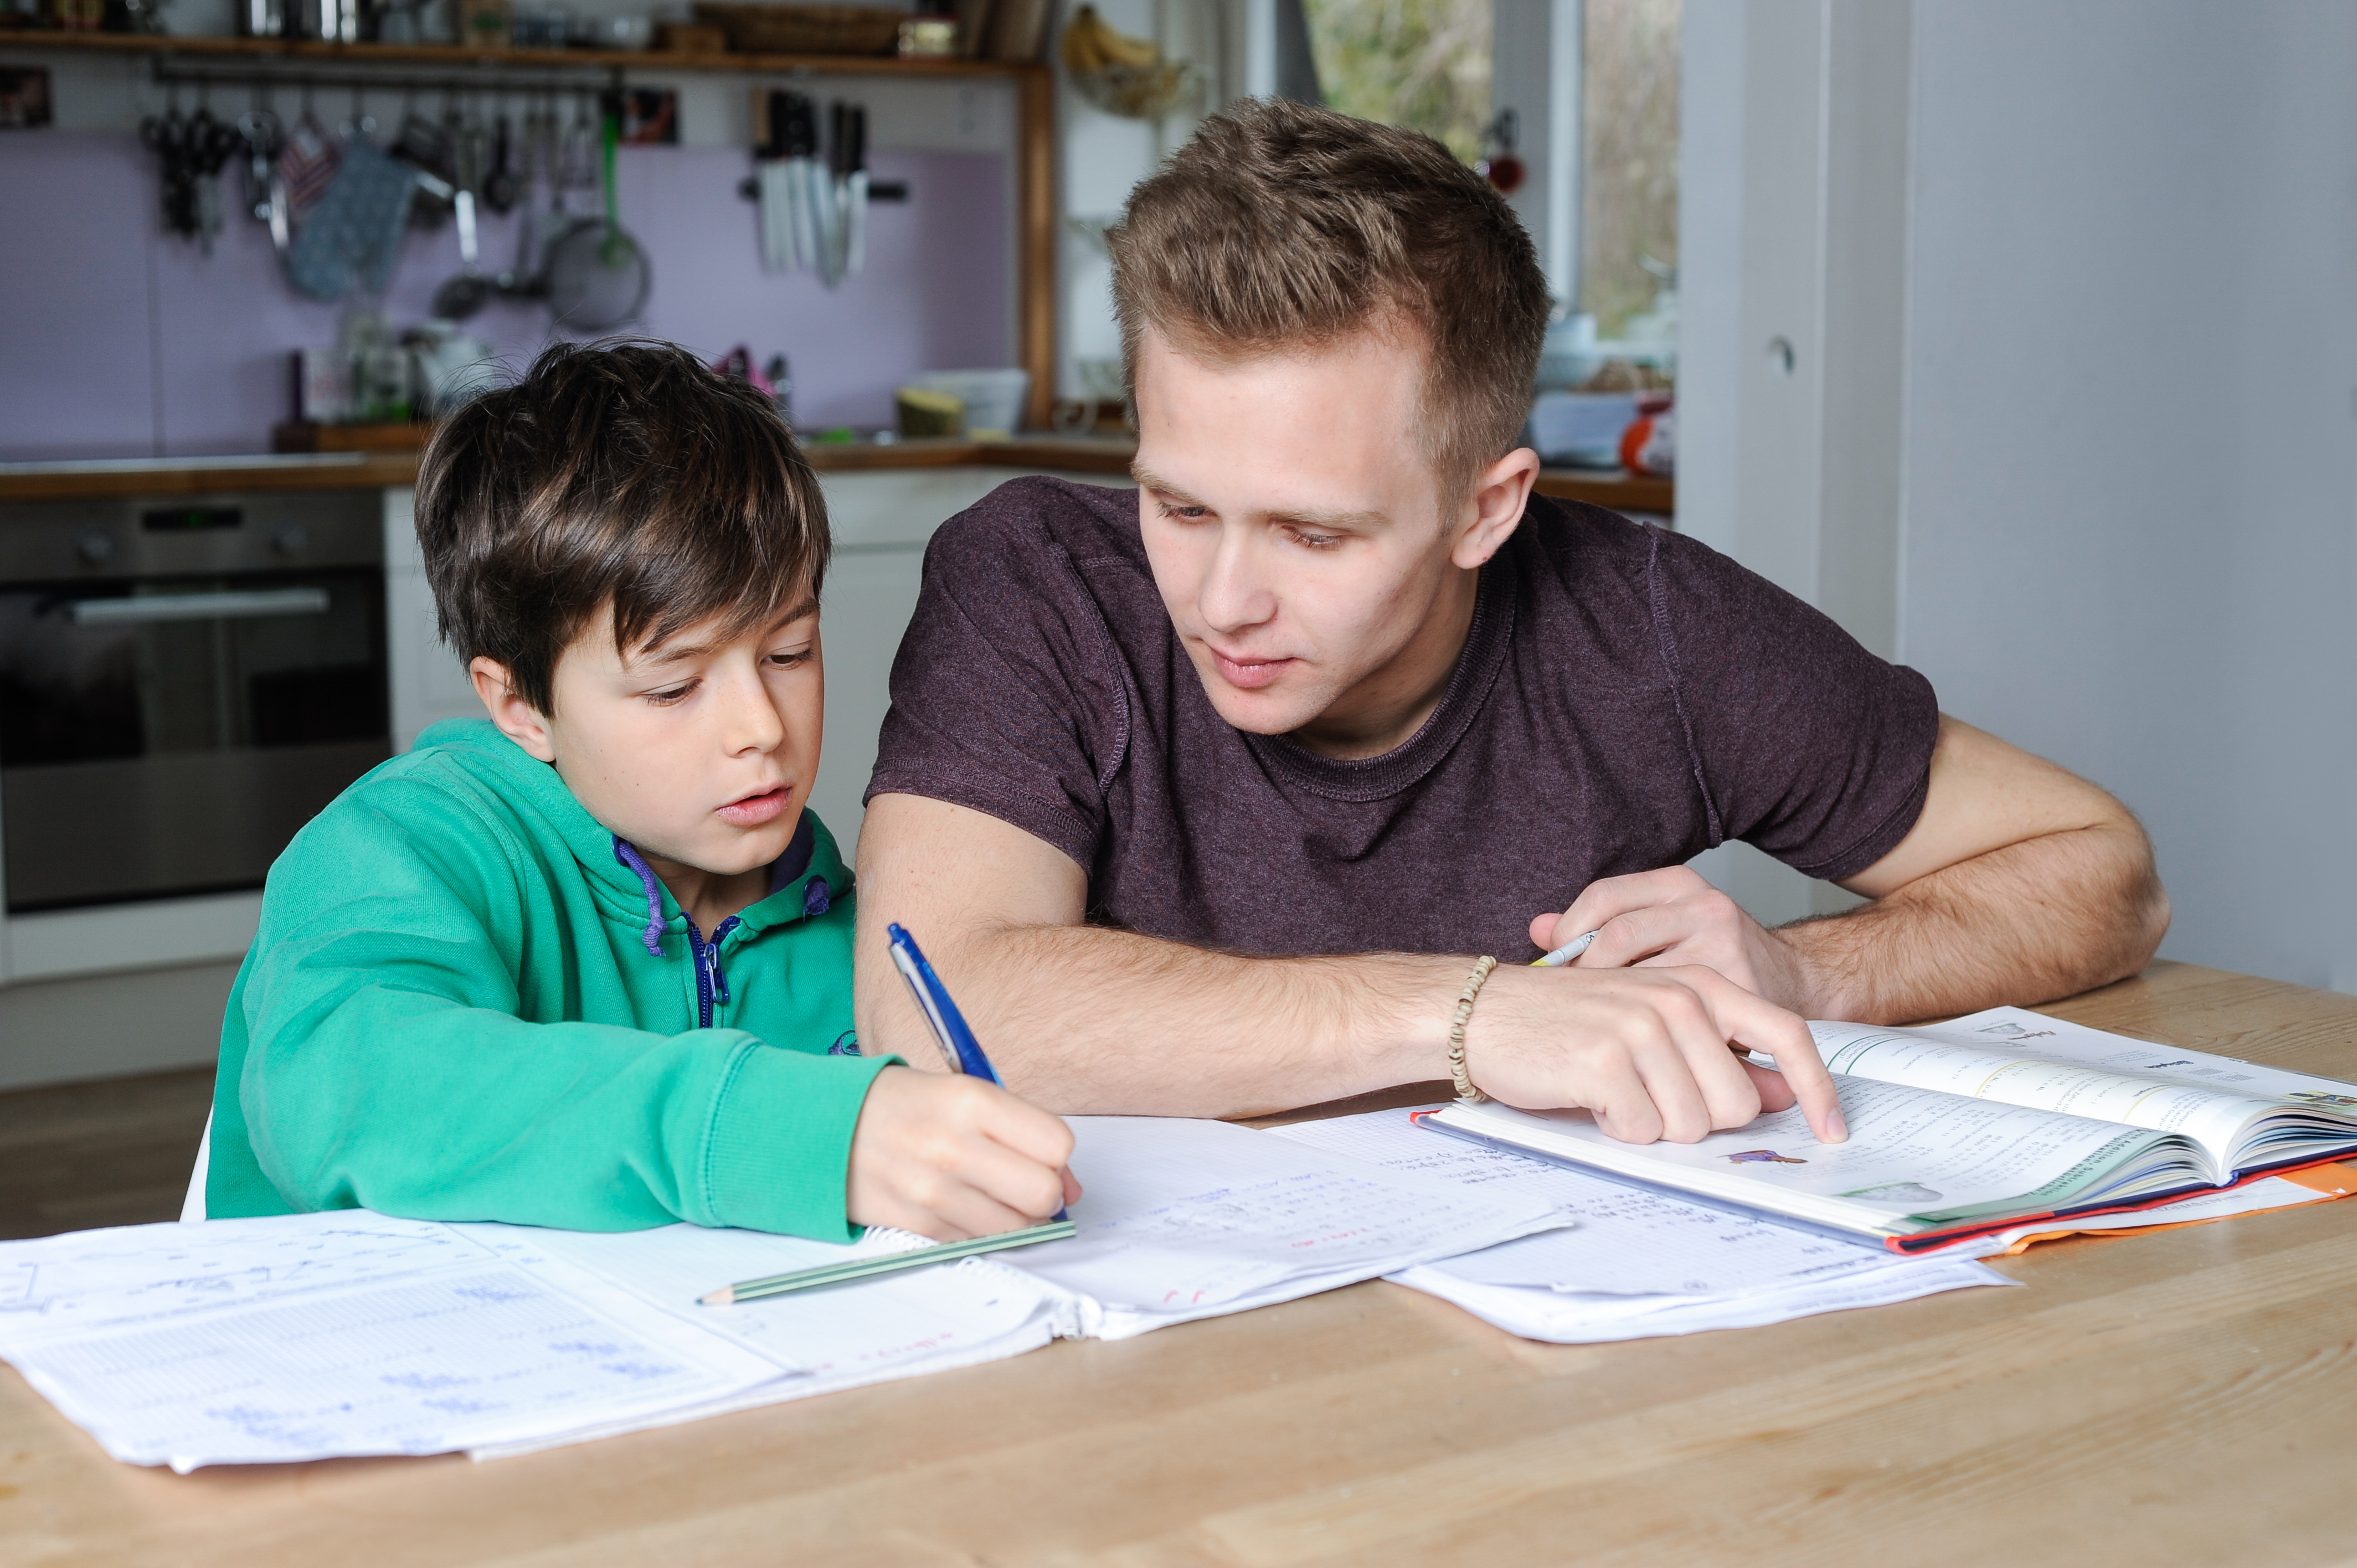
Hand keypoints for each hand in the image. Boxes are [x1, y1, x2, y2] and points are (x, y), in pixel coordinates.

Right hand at [845, 1066, 1082, 1240]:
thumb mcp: (963, 1094)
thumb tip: (1071, 1186)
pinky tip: (960, 1205)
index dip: (1057, 1154)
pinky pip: (979, 1242)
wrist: (822, 1129)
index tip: (1041, 1154)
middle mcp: (953, 1148)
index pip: (1056, 1144)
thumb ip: (1020, 1131)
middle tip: (1025, 1183)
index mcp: (971, 1101)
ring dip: (1016, 1217)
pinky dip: (981, 1230)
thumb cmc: (904, 1107)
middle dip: (1046, 1193)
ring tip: (989, 1193)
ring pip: (1017, 1227)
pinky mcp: (918, 1226)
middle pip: (1044, 1193)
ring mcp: (934, 1193)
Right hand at [1461, 962, 1846, 1145]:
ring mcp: (1641, 1029)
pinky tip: (1590, 1097)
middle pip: (1738, 1104)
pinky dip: (1616, 1128)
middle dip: (1698, 1120)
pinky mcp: (1604, 1063)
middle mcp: (1677, 1001)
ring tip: (1614, 1091)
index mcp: (1699, 985)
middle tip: (1651, 1096)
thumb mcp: (1653, 1023)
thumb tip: (1781, 1093)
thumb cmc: (1568, 1021)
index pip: (1787, 1033)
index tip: (1833, 1130)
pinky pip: (1640, 1132)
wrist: (1484, 1011)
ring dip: (1651, 1126)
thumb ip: (1721, 1054)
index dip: (1817, 1089)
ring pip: (1690, 1126)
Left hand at [1530, 866, 1810, 1011]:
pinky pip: (1677, 1016)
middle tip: (1571, 1003)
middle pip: (1617, 935)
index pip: (1604, 897)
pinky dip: (1648, 1032)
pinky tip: (1634, 1045)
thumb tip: (1536, 928)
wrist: (1798, 982)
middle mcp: (1703, 906)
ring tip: (1598, 1025)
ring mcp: (1724, 945)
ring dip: (1614, 1006)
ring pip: (1644, 977)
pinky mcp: (1741, 988)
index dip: (1570, 931)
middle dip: (1585, 973)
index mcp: (1678, 885)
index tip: (1555, 962)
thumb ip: (1601, 928)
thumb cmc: (1715, 959)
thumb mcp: (1662, 929)